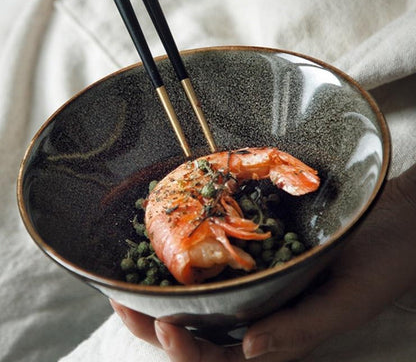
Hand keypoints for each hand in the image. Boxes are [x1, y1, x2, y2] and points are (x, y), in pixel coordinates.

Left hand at [111, 164, 415, 360]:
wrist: (393, 222)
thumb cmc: (380, 265)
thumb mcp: (346, 301)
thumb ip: (301, 329)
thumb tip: (248, 350)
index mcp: (280, 335)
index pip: (223, 360)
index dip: (187, 353)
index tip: (163, 325)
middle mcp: (262, 310)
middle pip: (200, 330)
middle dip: (155, 323)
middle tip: (120, 303)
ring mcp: (259, 282)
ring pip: (203, 297)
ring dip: (164, 292)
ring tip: (129, 279)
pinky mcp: (260, 252)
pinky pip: (220, 262)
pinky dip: (192, 259)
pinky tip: (171, 245)